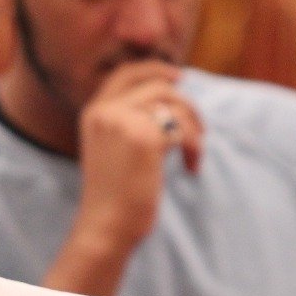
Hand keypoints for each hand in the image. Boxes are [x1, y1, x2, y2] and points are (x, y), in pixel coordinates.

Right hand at [74, 60, 203, 249]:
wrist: (105, 226)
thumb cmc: (113, 196)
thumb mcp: (110, 149)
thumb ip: (126, 122)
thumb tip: (167, 101)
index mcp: (94, 112)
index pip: (126, 73)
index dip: (155, 69)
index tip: (179, 77)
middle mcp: (106, 111)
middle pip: (159, 86)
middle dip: (187, 105)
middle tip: (200, 128)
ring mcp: (123, 122)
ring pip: (175, 105)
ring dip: (194, 128)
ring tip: (194, 153)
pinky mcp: (145, 138)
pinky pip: (183, 130)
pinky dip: (194, 147)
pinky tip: (191, 166)